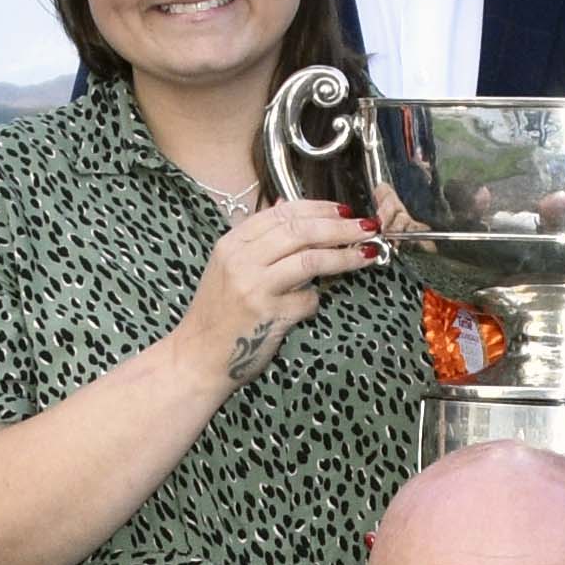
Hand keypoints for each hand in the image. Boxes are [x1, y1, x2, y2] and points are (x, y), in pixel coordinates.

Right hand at [179, 199, 377, 385]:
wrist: (197, 357)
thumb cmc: (217, 313)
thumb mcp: (227, 266)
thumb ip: (257, 238)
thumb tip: (286, 207)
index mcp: (232, 243)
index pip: (283, 214)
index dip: (318, 209)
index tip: (343, 210)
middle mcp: (241, 260)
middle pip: (301, 231)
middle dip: (340, 227)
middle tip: (367, 227)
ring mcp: (254, 287)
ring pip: (311, 260)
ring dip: (344, 256)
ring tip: (367, 253)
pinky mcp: (268, 314)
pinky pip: (307, 300)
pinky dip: (315, 301)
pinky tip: (311, 304)